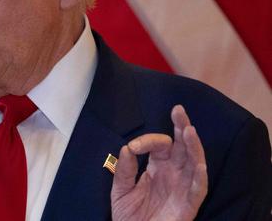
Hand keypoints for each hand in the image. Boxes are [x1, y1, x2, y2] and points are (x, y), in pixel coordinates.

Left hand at [111, 105, 207, 220]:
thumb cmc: (129, 215)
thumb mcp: (120, 189)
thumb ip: (124, 169)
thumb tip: (127, 148)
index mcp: (157, 166)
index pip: (159, 145)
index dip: (148, 141)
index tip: (134, 147)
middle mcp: (173, 173)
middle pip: (182, 146)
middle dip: (181, 127)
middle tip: (179, 111)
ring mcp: (182, 187)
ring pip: (194, 163)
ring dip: (193, 147)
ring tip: (189, 131)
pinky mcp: (188, 204)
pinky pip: (198, 189)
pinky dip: (200, 178)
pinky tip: (200, 165)